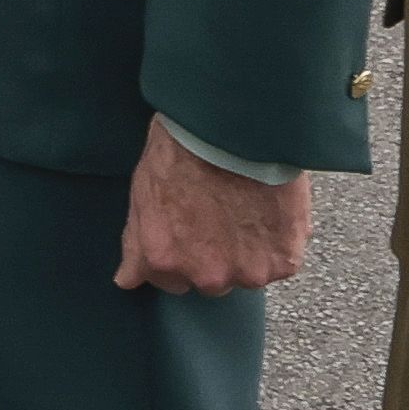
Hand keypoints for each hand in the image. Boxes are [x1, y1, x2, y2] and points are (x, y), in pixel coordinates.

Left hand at [113, 117, 315, 293]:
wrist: (231, 127)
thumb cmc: (183, 151)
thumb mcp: (143, 195)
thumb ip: (137, 245)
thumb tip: (126, 281)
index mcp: (163, 260)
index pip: (171, 283)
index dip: (182, 254)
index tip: (191, 231)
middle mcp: (204, 276)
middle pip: (211, 281)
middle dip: (215, 256)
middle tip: (220, 215)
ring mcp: (246, 273)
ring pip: (248, 274)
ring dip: (249, 252)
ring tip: (247, 208)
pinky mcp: (282, 262)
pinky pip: (281, 262)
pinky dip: (279, 243)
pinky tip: (270, 210)